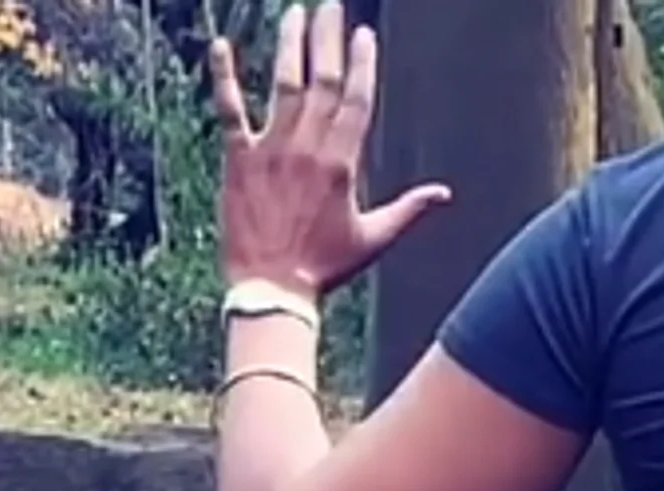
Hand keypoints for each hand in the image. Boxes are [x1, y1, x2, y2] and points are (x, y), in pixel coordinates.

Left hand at [209, 1, 451, 301]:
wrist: (273, 289)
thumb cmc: (323, 268)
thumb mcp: (373, 239)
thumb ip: (408, 210)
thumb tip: (444, 195)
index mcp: (343, 163)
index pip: (356, 98)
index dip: (361, 62)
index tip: (362, 33)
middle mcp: (309, 147)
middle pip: (323, 79)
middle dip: (328, 38)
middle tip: (331, 6)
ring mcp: (272, 150)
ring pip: (284, 83)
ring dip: (290, 44)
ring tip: (295, 12)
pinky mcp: (239, 160)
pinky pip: (231, 110)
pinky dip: (224, 77)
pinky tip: (220, 45)